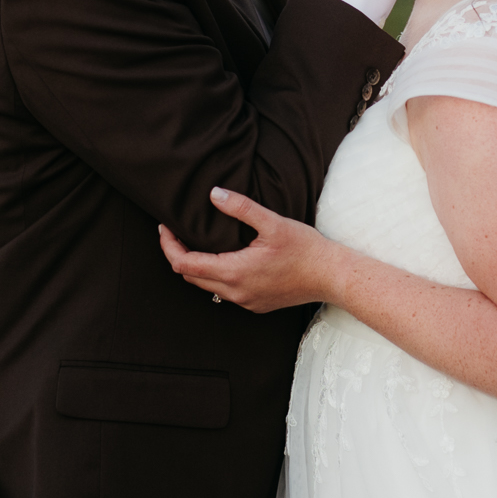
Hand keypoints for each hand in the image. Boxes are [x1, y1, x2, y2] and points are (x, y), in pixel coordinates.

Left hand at [158, 188, 345, 312]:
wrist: (331, 276)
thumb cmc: (305, 249)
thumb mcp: (273, 222)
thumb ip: (241, 208)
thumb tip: (214, 193)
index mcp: (234, 272)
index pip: (184, 264)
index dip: (169, 246)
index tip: (165, 228)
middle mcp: (236, 292)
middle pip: (191, 277)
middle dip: (178, 254)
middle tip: (174, 232)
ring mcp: (246, 301)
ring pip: (207, 286)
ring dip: (196, 266)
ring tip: (195, 242)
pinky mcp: (256, 304)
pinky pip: (225, 291)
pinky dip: (215, 275)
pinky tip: (224, 258)